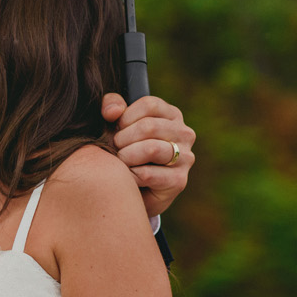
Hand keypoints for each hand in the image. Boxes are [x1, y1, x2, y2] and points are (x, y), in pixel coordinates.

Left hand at [102, 93, 195, 216]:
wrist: (128, 192)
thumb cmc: (122, 152)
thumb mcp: (115, 125)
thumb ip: (111, 107)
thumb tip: (112, 111)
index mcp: (171, 115)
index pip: (149, 105)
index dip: (125, 117)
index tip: (118, 130)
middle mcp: (184, 133)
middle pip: (148, 126)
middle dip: (122, 140)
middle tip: (116, 151)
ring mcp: (185, 157)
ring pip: (150, 149)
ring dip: (126, 157)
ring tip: (121, 163)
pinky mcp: (179, 181)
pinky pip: (147, 174)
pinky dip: (130, 176)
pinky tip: (128, 178)